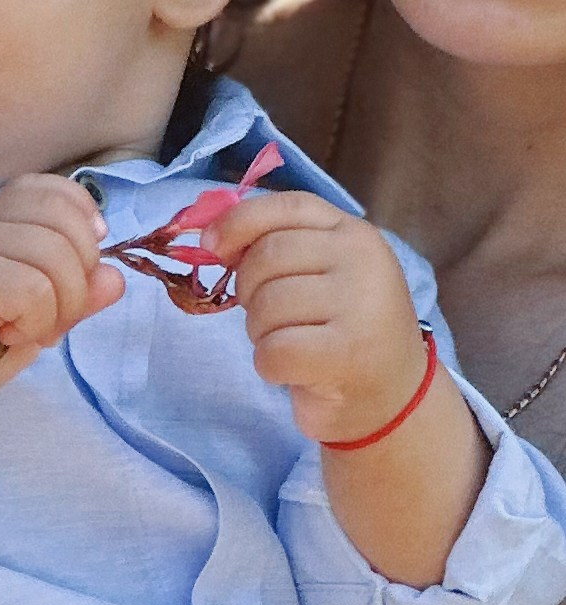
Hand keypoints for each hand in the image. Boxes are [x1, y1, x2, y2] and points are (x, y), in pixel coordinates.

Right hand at [0, 176, 124, 422]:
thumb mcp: (33, 316)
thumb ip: (73, 293)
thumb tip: (116, 277)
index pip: (58, 190)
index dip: (84, 224)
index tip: (81, 268)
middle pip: (69, 224)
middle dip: (79, 281)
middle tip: (48, 317)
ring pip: (59, 258)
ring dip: (58, 309)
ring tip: (24, 329)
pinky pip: (36, 288)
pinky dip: (36, 321)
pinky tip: (7, 334)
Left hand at [201, 191, 426, 444]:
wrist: (393, 398)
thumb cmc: (342, 331)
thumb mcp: (322, 274)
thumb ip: (278, 245)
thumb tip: (211, 237)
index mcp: (355, 234)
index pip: (288, 206)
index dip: (240, 221)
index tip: (212, 246)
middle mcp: (364, 261)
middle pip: (267, 256)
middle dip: (249, 290)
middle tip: (272, 318)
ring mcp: (360, 306)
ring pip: (266, 305)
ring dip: (260, 332)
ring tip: (291, 343)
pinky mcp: (347, 354)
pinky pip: (273, 350)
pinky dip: (269, 366)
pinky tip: (294, 371)